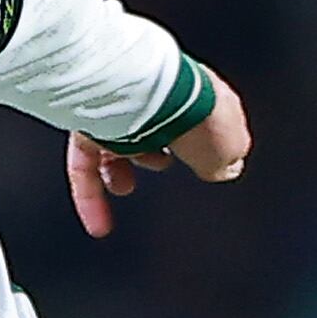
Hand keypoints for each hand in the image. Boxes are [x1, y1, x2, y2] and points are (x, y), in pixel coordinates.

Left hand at [66, 77, 249, 238]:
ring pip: (112, 149)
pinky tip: (99, 223)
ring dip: (119, 177)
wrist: (159, 98)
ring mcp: (115, 111)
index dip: (192, 145)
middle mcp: (149, 97)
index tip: (197, 163)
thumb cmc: (198, 112)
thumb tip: (224, 169)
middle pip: (146, 130)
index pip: (188, 120)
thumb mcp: (232, 147)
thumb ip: (226, 161)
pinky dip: (91, 198)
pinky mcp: (87, 128)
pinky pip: (84, 168)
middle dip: (151, 156)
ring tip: (125, 188)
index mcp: (188, 94)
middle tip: (159, 166)